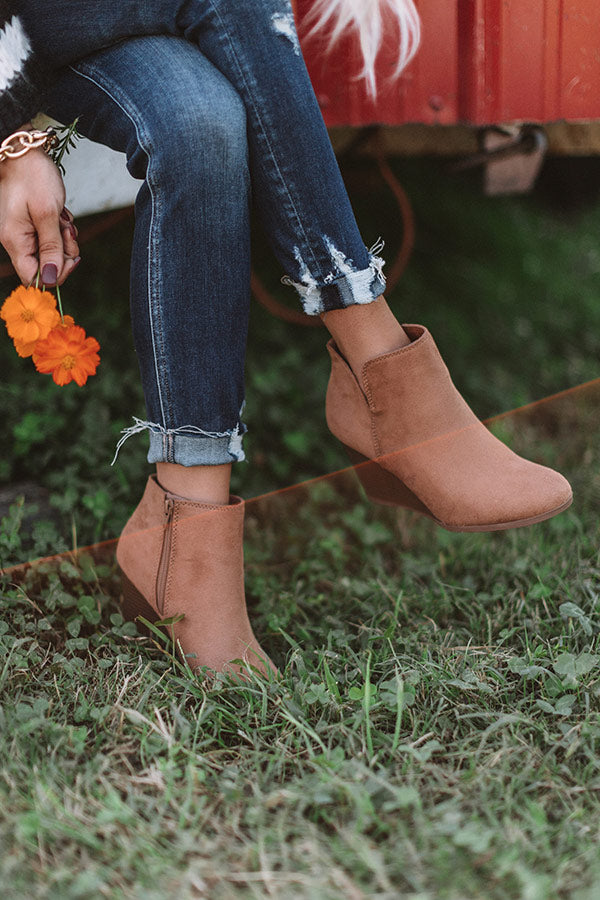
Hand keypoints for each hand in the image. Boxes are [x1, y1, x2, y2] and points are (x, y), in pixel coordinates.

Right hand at [0, 137, 79, 285]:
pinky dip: (60, 227)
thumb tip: (49, 278)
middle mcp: (15, 240)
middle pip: (46, 264)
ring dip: (64, 237)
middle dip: (64, 251)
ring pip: (51, 249)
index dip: (55, 274)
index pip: (33, 277)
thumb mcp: (48, 213)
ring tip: (63, 217)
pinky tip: (60, 213)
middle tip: (68, 229)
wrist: (23, 150)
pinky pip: (50, 235)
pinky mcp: (30, 223)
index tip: (71, 258)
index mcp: (14, 241)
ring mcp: (23, 231)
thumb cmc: (32, 176)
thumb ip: (51, 248)